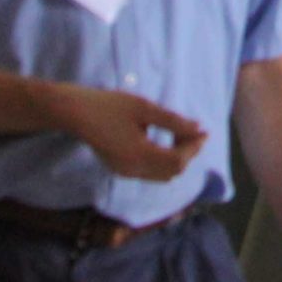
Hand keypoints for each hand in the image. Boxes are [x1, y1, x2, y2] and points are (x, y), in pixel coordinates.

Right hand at [54, 84, 206, 179]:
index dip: (194, 147)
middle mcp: (133, 171)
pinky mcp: (119, 169)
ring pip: (161, 175)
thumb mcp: (145, 109)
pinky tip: (165, 142)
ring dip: (176, 159)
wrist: (76, 112)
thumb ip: (173, 121)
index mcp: (140, 156)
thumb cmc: (111, 105)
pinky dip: (162, 161)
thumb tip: (198, 128)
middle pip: (172, 172)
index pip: (177, 161)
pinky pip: (149, 172)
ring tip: (183, 136)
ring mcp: (124, 172)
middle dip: (188, 154)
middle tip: (196, 133)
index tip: (205, 131)